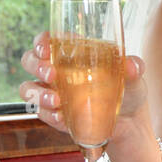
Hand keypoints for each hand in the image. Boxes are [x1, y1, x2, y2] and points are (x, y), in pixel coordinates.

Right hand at [19, 30, 149, 141]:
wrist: (130, 122)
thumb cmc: (127, 88)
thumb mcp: (134, 76)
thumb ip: (134, 67)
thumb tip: (131, 66)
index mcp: (72, 53)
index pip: (47, 40)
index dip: (41, 41)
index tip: (46, 48)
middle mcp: (57, 70)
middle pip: (30, 60)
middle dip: (35, 65)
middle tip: (51, 74)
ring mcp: (53, 93)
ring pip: (28, 88)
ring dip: (37, 93)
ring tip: (55, 101)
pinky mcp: (55, 114)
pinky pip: (41, 113)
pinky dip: (49, 115)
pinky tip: (61, 118)